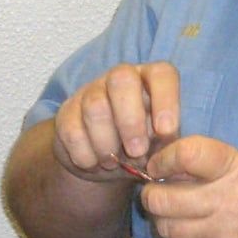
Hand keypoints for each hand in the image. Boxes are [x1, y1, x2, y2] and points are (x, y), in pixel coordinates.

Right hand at [51, 62, 179, 182]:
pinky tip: (94, 164)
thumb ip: (166, 147)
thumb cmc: (142, 149)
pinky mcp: (67, 112)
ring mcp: (90, 91)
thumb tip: (169, 156)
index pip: (161, 74)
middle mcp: (120, 79)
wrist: (104, 162)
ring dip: (106, 142)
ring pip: (95, 106)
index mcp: (150, 81)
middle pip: (121, 79)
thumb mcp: (159, 148)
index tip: (166, 131)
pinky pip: (72, 130)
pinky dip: (85, 154)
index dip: (166, 99)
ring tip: (113, 163)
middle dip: (130, 120)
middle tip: (136, 151)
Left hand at [140, 135, 237, 237]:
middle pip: (163, 199)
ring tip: (176, 214)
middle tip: (155, 191)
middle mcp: (228, 204)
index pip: (186, 154)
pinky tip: (200, 237)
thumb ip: (216, 166)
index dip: (164, 158)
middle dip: (152, 194)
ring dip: (165, 221)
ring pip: (168, 230)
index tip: (158, 164)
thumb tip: (171, 166)